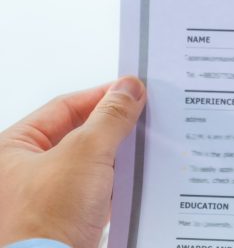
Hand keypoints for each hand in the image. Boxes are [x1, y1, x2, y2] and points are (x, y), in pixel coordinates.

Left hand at [0, 76, 146, 246]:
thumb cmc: (46, 221)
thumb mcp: (86, 153)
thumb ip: (110, 117)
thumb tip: (128, 89)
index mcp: (12, 148)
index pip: (64, 107)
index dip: (101, 96)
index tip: (132, 91)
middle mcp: (23, 171)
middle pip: (78, 133)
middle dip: (112, 126)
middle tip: (142, 116)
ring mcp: (44, 197)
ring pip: (90, 162)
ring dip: (117, 156)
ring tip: (143, 148)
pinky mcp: (65, 219)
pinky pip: (96, 190)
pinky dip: (116, 184)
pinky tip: (136, 180)